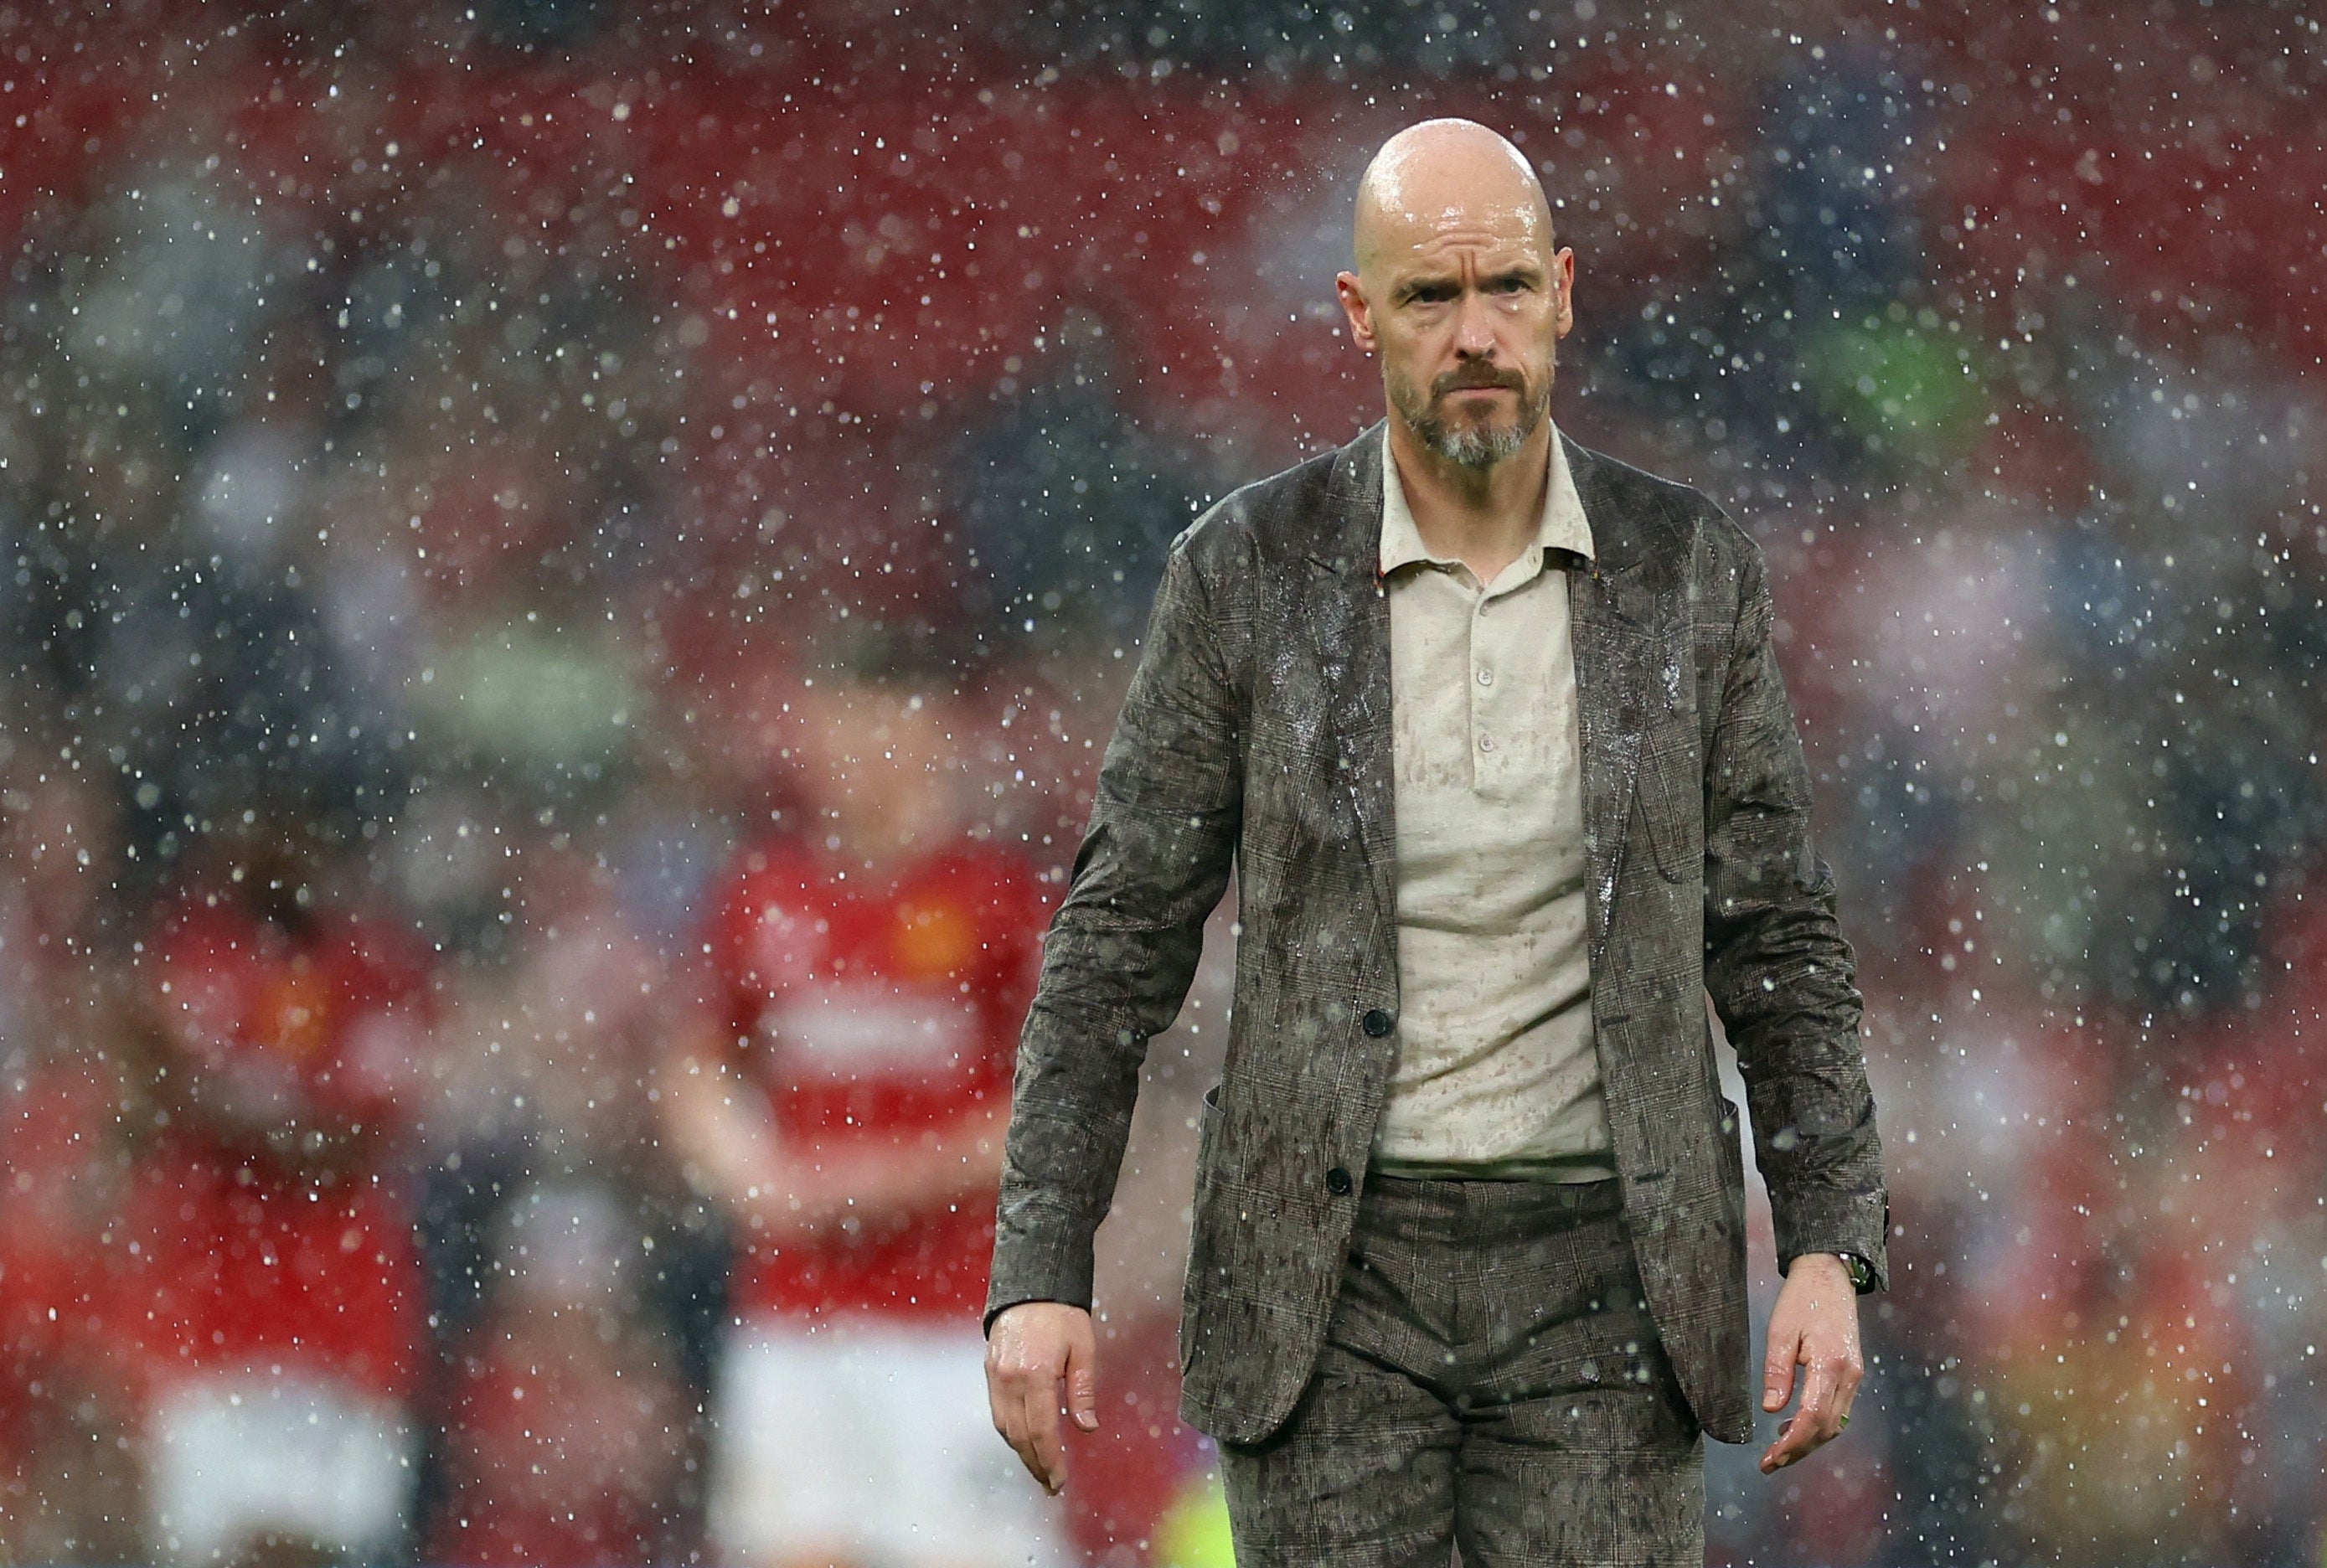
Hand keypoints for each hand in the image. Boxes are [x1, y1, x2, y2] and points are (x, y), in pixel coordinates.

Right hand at [985, 1301, 1097, 1494]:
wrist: (1030, 1285)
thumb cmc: (1062, 1316)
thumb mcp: (1083, 1349)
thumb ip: (1083, 1390)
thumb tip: (1087, 1427)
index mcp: (1035, 1374)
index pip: (1041, 1431)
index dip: (1050, 1460)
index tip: (1059, 1481)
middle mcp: (1010, 1379)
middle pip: (1019, 1436)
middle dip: (1036, 1464)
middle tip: (1051, 1485)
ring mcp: (995, 1375)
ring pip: (1005, 1427)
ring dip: (1021, 1452)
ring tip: (1040, 1470)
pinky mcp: (989, 1371)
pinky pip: (997, 1411)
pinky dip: (1010, 1432)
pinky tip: (1024, 1442)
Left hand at [1758, 1253, 1863, 1473]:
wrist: (1830, 1277)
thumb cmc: (1802, 1299)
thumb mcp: (1780, 1331)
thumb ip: (1776, 1371)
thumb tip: (1771, 1409)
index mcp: (1830, 1364)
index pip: (1813, 1417)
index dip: (1792, 1443)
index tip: (1771, 1458)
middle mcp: (1849, 1375)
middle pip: (1826, 1428)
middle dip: (1799, 1450)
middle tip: (1770, 1463)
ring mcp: (1854, 1376)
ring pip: (1835, 1423)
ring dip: (1808, 1441)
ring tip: (1778, 1450)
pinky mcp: (1852, 1374)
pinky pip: (1837, 1410)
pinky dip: (1817, 1425)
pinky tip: (1793, 1427)